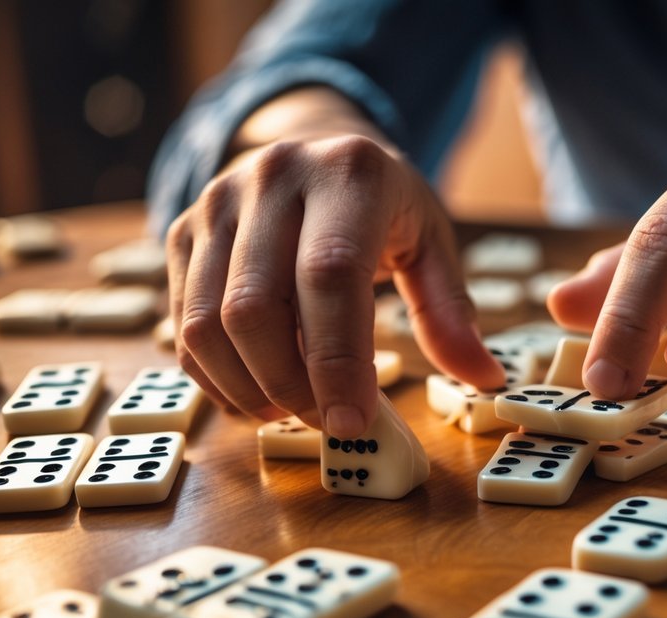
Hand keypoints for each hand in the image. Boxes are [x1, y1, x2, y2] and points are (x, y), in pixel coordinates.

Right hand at [165, 133, 503, 434]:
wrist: (312, 145)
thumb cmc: (380, 205)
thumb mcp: (429, 241)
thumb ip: (450, 310)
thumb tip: (484, 378)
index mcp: (348, 172)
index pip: (330, 277)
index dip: (337, 359)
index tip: (353, 421)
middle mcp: (273, 177)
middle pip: (256, 306)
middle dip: (289, 385)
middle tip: (328, 423)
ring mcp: (217, 201)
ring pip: (207, 321)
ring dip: (246, 387)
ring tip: (290, 411)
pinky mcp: (183, 231)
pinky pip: (182, 323)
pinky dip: (214, 375)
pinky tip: (256, 392)